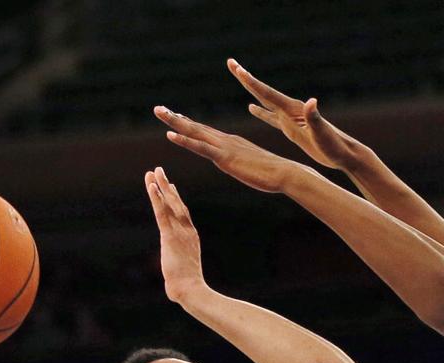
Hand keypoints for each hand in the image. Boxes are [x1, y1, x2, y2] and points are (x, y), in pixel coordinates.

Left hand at [145, 167, 206, 303]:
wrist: (190, 290)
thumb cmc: (187, 287)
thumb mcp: (183, 272)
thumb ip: (177, 267)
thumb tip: (173, 280)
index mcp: (191, 237)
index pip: (182, 213)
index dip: (175, 198)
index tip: (170, 186)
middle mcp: (187, 231)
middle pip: (176, 203)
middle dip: (167, 186)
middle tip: (160, 171)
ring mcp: (179, 232)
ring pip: (169, 203)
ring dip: (160, 186)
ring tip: (154, 171)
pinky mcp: (170, 236)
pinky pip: (161, 213)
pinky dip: (156, 198)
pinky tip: (152, 186)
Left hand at [153, 106, 298, 192]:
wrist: (285, 173)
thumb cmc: (273, 173)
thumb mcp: (252, 166)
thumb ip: (241, 163)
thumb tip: (237, 164)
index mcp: (231, 143)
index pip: (205, 132)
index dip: (188, 125)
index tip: (174, 117)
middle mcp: (226, 140)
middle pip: (196, 127)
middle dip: (175, 117)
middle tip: (158, 109)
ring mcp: (225, 147)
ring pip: (194, 132)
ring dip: (175, 121)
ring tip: (159, 112)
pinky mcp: (225, 157)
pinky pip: (200, 147)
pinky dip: (185, 140)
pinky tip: (170, 135)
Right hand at [228, 59, 363, 171]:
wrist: (344, 153)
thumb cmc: (335, 145)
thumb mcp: (322, 133)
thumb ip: (314, 117)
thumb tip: (311, 101)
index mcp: (294, 110)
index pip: (268, 94)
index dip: (251, 82)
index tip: (237, 69)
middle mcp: (290, 110)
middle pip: (263, 91)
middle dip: (246, 78)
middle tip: (230, 63)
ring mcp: (290, 118)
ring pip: (265, 101)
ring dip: (251, 90)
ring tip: (239, 77)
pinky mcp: (292, 128)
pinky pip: (271, 118)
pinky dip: (260, 112)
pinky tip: (251, 108)